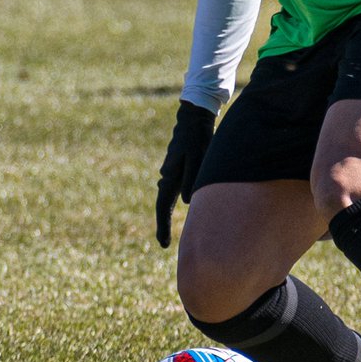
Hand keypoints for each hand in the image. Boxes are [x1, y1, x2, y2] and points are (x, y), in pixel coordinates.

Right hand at [155, 100, 215, 246]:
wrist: (195, 118)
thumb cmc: (198, 138)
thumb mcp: (197, 158)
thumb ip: (192, 178)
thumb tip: (187, 201)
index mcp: (170, 176)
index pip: (163, 206)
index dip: (162, 226)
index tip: (163, 243)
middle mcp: (168, 176)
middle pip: (163, 204)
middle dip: (163, 223)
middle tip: (163, 243)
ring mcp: (171, 171)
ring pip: (169, 196)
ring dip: (168, 212)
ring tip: (169, 230)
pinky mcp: (178, 167)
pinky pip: (175, 188)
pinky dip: (176, 199)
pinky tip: (181, 206)